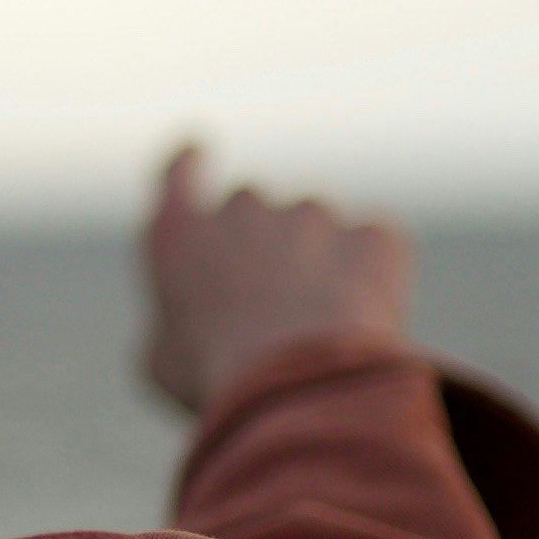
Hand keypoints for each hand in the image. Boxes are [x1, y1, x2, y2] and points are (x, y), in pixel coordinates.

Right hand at [137, 141, 414, 414]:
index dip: (189, 163)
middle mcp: (244, 208)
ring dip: (319, 263)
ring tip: (320, 332)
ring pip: (317, 228)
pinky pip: (373, 247)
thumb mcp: (165, 362)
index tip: (198, 152)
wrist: (300, 385)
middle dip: (263, 244)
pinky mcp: (373, 234)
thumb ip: (175, 320)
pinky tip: (364, 324)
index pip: (179, 173)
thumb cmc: (219, 380)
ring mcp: (313, 214)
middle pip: (254, 208)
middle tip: (273, 306)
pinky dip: (372, 277)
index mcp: (180, 234)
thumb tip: (192, 324)